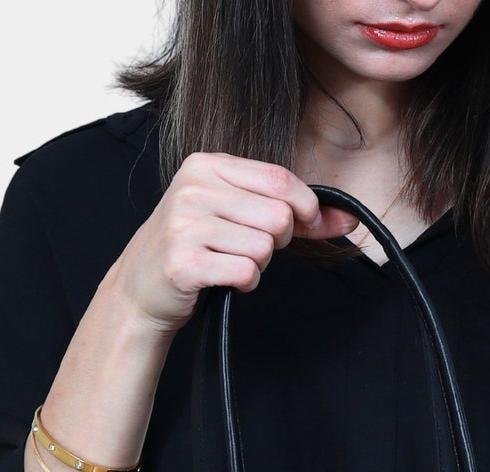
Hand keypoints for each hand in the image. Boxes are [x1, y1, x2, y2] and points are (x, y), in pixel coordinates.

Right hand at [109, 151, 360, 334]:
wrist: (140, 287)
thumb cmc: (195, 247)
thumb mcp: (235, 214)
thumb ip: (291, 211)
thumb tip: (348, 219)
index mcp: (208, 166)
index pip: (280, 180)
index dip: (305, 208)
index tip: (305, 226)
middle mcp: (194, 188)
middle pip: (278, 216)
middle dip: (277, 241)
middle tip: (249, 248)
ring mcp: (186, 225)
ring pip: (264, 247)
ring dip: (257, 264)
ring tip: (229, 262)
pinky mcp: (184, 262)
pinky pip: (245, 272)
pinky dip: (244, 282)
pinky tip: (223, 278)